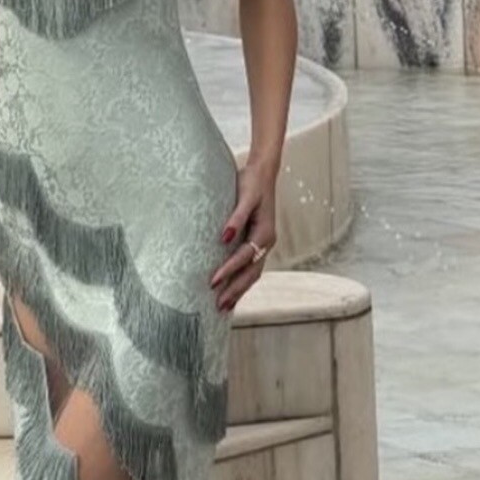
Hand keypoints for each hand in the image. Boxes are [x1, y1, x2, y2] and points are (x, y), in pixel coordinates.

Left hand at [209, 161, 277, 311]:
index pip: (244, 257)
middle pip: (251, 273)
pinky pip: (251, 267)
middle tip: (218, 306)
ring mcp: (263, 244)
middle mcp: (267, 242)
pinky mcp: (257, 242)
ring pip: (252, 274)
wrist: (263, 173)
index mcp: (265, 233)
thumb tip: (224, 238)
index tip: (212, 282)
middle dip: (235, 290)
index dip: (229, 270)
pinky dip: (241, 281)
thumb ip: (235, 218)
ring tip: (224, 307)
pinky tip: (231, 290)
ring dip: (239, 290)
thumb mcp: (245, 197)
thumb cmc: (252, 183)